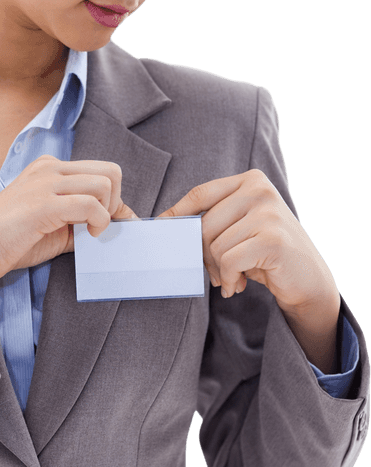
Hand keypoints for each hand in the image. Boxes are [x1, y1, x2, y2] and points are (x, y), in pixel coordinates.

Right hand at [0, 154, 137, 285]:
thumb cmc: (10, 241)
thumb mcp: (55, 225)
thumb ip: (84, 218)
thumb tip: (122, 221)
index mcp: (49, 168)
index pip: (101, 171)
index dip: (115, 200)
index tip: (110, 225)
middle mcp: (49, 168)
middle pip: (110, 171)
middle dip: (116, 202)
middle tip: (99, 227)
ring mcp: (45, 183)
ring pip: (104, 184)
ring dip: (107, 212)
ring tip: (90, 232)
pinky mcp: (43, 204)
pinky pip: (89, 204)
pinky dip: (98, 222)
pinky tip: (85, 236)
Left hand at [155, 168, 338, 313]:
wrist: (307, 279)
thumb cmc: (266, 253)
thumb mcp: (239, 228)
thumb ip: (214, 220)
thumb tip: (166, 226)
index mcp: (250, 180)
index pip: (201, 194)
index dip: (176, 213)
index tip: (158, 228)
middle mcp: (260, 190)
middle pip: (203, 225)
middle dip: (202, 255)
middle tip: (216, 273)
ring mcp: (268, 212)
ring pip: (214, 245)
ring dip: (217, 270)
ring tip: (231, 279)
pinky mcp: (272, 239)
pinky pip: (229, 261)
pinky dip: (229, 278)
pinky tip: (237, 285)